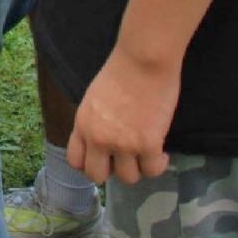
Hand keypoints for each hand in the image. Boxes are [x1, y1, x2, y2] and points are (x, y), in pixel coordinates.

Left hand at [67, 44, 180, 185]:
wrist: (143, 60)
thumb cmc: (121, 70)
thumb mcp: (95, 98)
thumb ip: (95, 121)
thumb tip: (104, 140)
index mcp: (82, 124)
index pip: (76, 160)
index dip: (91, 163)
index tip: (105, 158)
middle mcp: (98, 138)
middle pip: (97, 176)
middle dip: (112, 171)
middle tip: (126, 158)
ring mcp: (123, 144)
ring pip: (128, 178)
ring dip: (138, 168)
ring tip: (147, 154)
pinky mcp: (148, 144)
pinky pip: (152, 170)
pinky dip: (158, 164)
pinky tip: (162, 153)